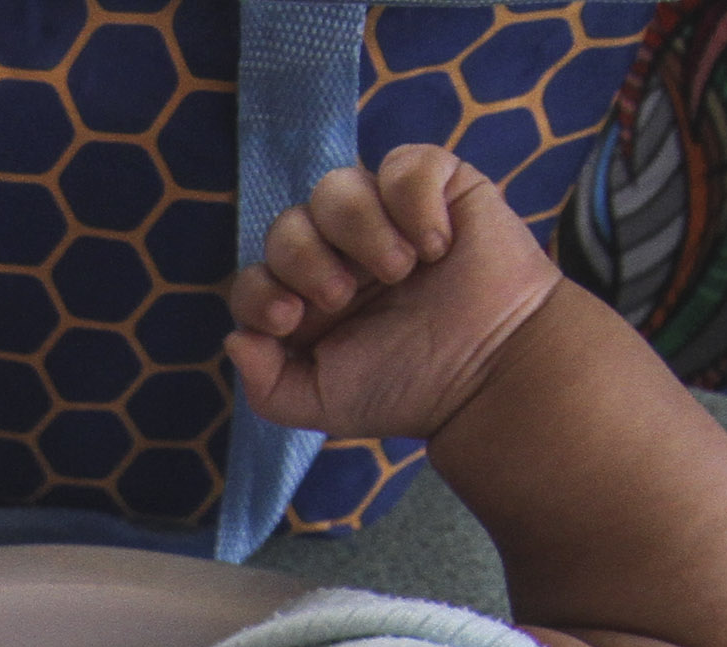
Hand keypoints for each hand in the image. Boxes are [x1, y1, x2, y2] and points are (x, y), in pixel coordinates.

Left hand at [222, 143, 557, 442]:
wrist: (491, 373)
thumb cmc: (413, 387)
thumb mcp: (325, 404)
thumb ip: (267, 386)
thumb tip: (234, 339)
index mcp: (307, 300)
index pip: (254, 275)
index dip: (258, 290)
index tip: (290, 319)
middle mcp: (340, 253)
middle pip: (286, 224)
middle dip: (305, 260)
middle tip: (344, 295)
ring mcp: (386, 216)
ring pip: (337, 185)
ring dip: (359, 229)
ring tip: (400, 271)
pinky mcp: (438, 187)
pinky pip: (405, 162)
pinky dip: (414, 200)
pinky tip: (437, 245)